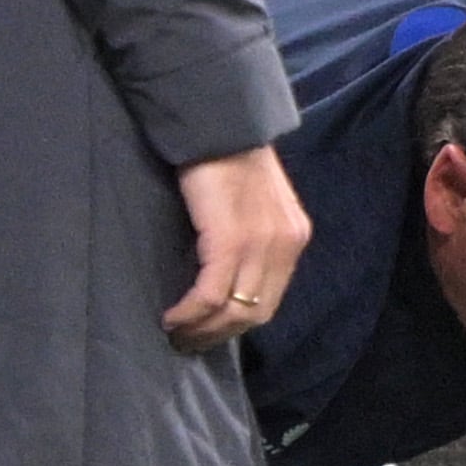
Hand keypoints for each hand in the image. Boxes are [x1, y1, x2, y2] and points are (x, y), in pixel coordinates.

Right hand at [166, 143, 311, 353]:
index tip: (207, 333)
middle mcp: (286, 244)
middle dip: (219, 335)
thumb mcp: (252, 204)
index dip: (237, 324)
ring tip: (175, 333)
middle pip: (256, 314)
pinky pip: (211, 294)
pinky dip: (190, 312)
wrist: (218, 123)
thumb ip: (250, 238)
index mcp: (294, 237)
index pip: (270, 300)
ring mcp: (261, 244)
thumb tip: (226, 277)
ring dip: (201, 330)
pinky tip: (172, 316)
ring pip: (234, 311)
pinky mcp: (231, 239)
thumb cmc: (227, 158)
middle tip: (186, 342)